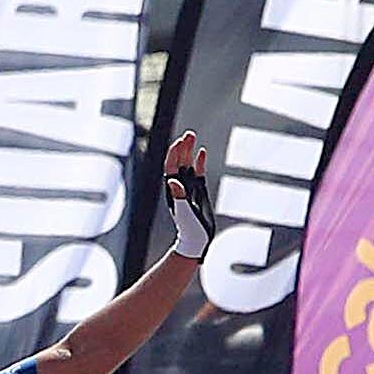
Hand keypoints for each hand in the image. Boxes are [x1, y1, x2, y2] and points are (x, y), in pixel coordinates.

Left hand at [160, 132, 213, 261]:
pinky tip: (202, 152)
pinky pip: (197, 172)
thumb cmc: (189, 228)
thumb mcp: (183, 211)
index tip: (181, 141)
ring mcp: (189, 186)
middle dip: (183, 147)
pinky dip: (199, 161)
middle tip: (189, 134)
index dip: (175, 152)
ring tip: (192, 137)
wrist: (196, 240)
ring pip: (187, 164)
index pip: (172, 166)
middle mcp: (180, 185)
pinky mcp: (198, 190)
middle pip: (179, 161)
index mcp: (174, 188)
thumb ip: (179, 196)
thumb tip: (172, 181)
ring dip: (189, 150)